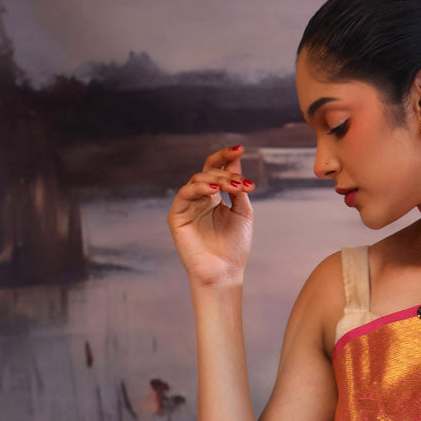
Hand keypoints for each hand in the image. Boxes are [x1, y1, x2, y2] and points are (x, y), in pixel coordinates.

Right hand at [166, 144, 255, 287]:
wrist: (224, 272)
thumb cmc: (234, 247)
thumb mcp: (243, 214)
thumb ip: (238, 188)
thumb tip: (236, 160)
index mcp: (215, 197)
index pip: (217, 169)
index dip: (226, 157)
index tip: (240, 148)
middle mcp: (200, 198)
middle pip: (208, 172)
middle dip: (226, 173)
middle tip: (241, 182)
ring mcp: (187, 206)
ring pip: (197, 181)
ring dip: (216, 180)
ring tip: (232, 187)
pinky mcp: (177, 215)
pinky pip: (185, 194)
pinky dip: (199, 188)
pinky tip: (214, 191)